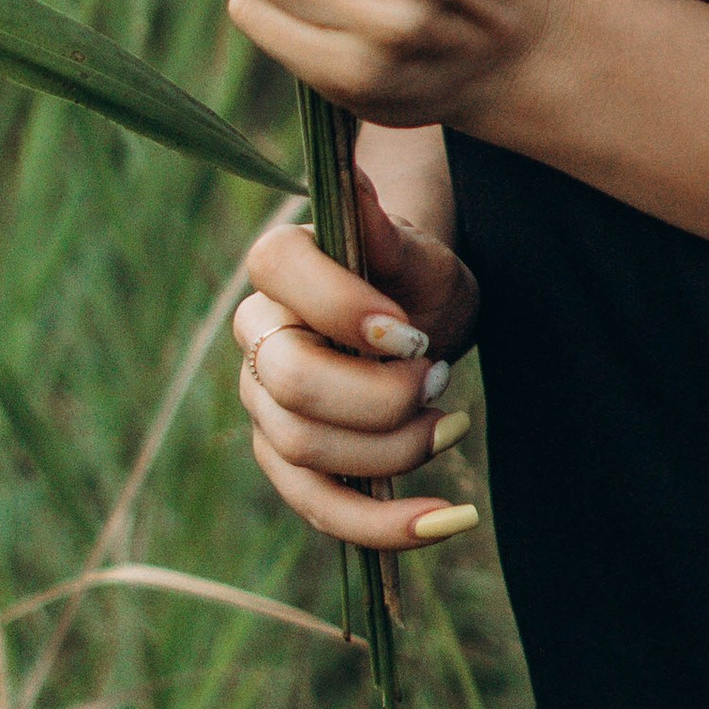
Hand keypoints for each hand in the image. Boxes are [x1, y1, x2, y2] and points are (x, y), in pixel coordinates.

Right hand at [233, 172, 483, 553]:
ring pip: (305, 450)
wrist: (422, 322)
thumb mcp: (421, 254)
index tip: (409, 328)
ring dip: (395, 450)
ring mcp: (264, 405)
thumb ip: (389, 234)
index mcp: (278, 266)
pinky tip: (450, 519)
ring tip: (451, 421)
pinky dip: (384, 527)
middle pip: (291, 383)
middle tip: (435, 374)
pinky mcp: (290, 463)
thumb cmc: (417, 279)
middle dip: (379, 395)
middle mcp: (256, 336)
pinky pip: (320, 510)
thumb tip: (360, 181)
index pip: (279, 274)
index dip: (344, 308)